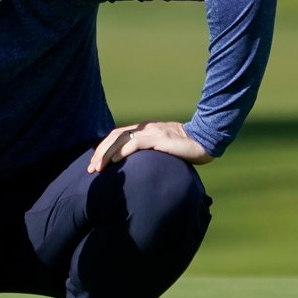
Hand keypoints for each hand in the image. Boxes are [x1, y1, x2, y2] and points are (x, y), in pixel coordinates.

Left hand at [87, 121, 213, 173]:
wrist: (206, 140)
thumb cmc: (187, 149)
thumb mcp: (165, 151)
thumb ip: (152, 154)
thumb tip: (140, 170)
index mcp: (145, 130)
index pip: (118, 136)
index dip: (104, 149)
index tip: (97, 164)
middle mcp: (145, 128)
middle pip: (114, 136)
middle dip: (100, 152)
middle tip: (91, 169)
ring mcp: (151, 131)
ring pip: (120, 138)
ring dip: (106, 154)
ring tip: (98, 168)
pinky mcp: (158, 138)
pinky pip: (135, 143)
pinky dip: (122, 152)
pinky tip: (115, 162)